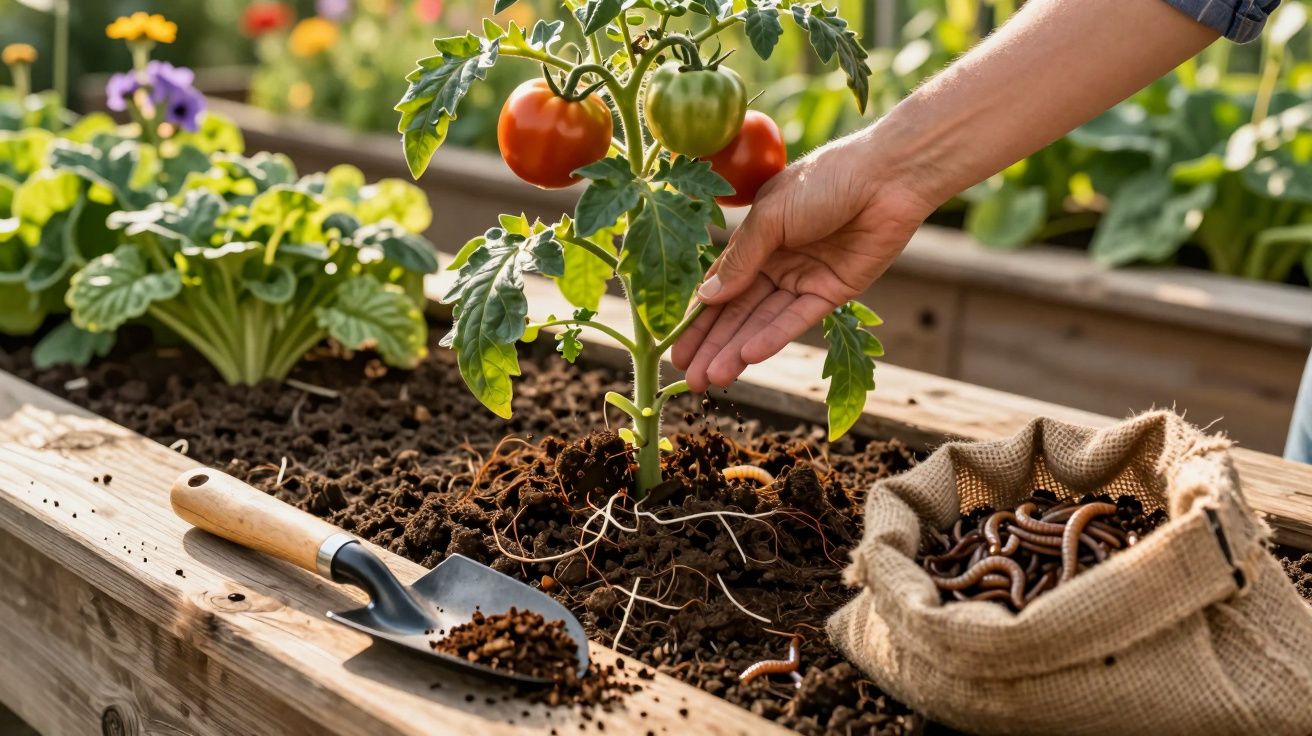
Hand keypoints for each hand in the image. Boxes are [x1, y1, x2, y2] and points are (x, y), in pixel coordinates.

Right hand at [671, 128, 934, 390]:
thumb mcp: (771, 215)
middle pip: (738, 311)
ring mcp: (804, 278)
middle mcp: (777, 262)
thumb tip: (706, 298)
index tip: (676, 349)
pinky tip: (749, 356)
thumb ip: (741, 259)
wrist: (887, 177)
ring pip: (763, 321)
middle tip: (691, 378)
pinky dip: (773, 337)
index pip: (719, 286)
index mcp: (756, 237)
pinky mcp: (833, 292)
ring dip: (737, 349)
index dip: (697, 319)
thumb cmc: (826, 181)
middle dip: (713, 345)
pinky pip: (797, 319)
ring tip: (713, 377)